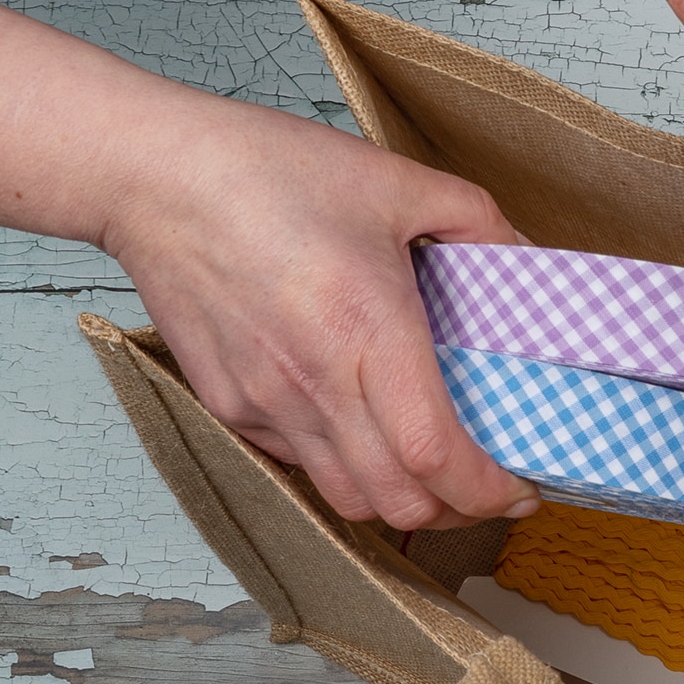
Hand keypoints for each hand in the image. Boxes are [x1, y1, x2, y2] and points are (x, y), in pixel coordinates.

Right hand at [0, 0, 538, 531]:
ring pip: (349, 500)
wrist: (153, 175)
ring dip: (402, 502)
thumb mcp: (395, 181)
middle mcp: (317, 384)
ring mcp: (267, 403)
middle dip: (459, 512)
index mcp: (369, 331)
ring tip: (431, 473)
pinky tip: (365, 432)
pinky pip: (302, 466)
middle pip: (401, 504)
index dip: (487, 491)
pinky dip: (346, 468)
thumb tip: (530, 256)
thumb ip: (476, 220)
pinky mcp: (231, 405)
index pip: (437, 457)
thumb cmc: (267, 172)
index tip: (521, 488)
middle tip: (489, 487)